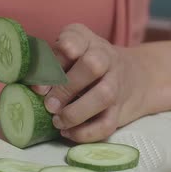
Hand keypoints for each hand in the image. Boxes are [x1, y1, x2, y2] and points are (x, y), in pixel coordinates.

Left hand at [33, 24, 154, 142]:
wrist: (134, 77)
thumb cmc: (85, 66)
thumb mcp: (70, 55)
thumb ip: (51, 66)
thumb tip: (36, 89)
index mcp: (87, 41)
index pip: (74, 38)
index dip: (56, 59)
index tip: (41, 82)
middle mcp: (105, 58)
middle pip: (93, 65)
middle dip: (67, 87)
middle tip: (49, 104)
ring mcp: (116, 83)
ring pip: (104, 95)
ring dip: (76, 112)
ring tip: (57, 121)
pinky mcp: (120, 109)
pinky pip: (107, 123)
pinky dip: (86, 132)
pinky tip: (68, 132)